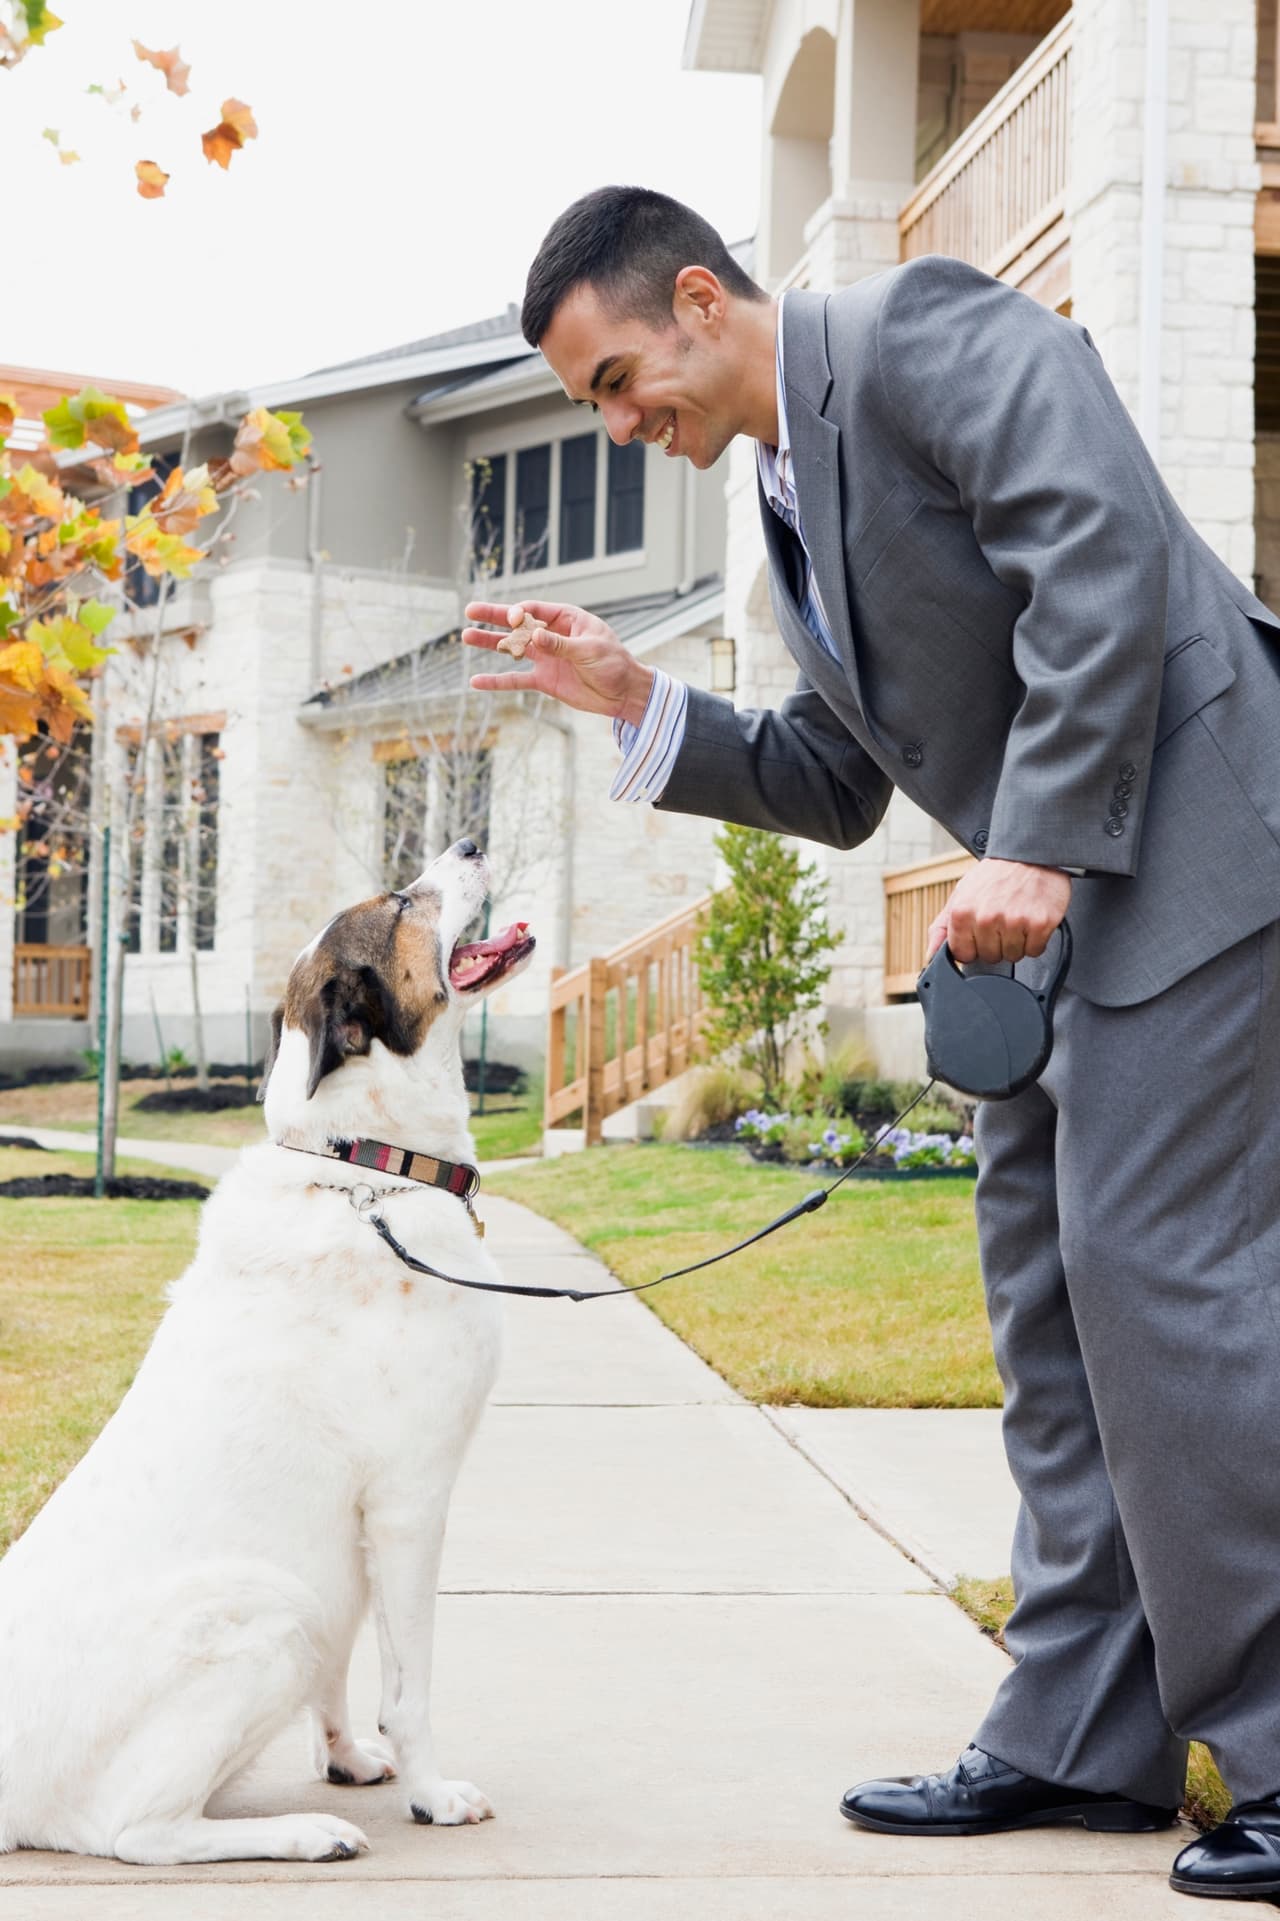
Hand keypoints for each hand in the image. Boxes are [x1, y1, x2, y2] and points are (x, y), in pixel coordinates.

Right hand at [463, 599, 653, 725]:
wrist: (624, 694)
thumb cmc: (615, 663)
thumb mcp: (590, 650)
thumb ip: (561, 645)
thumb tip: (535, 638)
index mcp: (567, 619)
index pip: (536, 611)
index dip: (520, 613)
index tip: (512, 618)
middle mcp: (552, 635)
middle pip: (518, 624)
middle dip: (493, 618)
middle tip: (469, 611)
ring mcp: (546, 658)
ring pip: (513, 648)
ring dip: (490, 643)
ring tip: (465, 636)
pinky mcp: (544, 680)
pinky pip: (516, 680)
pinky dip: (497, 681)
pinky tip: (476, 681)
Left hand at [926, 858, 1070, 965]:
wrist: (1029, 854)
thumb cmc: (994, 876)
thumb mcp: (960, 895)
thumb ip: (941, 927)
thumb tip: (931, 955)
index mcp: (962, 912)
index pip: (963, 955)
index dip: (973, 946)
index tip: (980, 931)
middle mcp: (986, 918)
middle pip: (989, 957)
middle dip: (995, 943)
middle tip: (1001, 918)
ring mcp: (1014, 921)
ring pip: (1012, 956)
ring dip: (1016, 942)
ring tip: (1016, 917)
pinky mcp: (1040, 924)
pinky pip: (1034, 951)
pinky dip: (1035, 940)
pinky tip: (1030, 919)